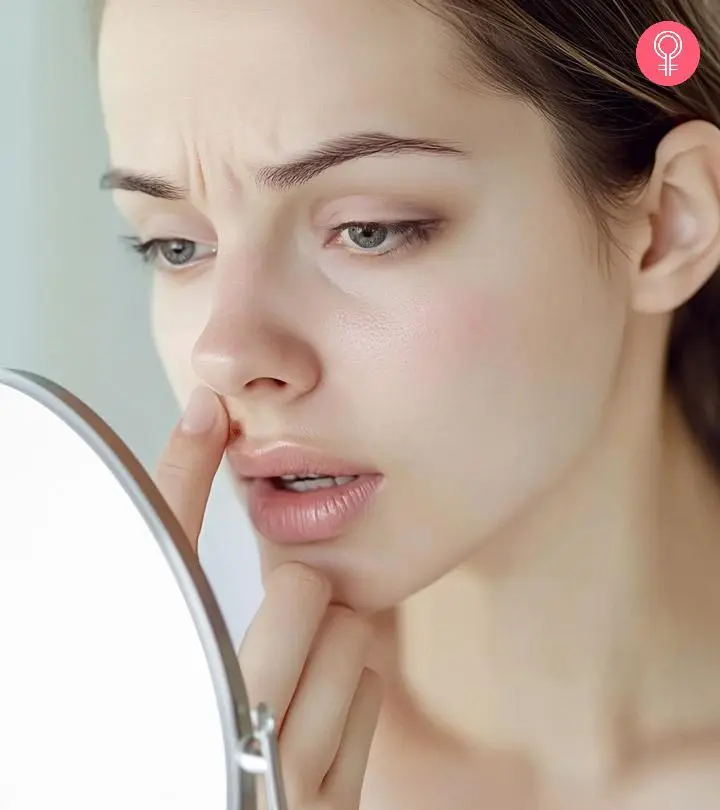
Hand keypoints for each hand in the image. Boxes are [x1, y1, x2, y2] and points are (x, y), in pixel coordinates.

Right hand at [153, 386, 382, 809]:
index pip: (168, 552)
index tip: (208, 410)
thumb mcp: (171, 693)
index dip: (184, 470)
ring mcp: (279, 782)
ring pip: (350, 636)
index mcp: (158, 692)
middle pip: (297, 588)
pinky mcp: (327, 807)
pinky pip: (369, 692)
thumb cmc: (193, 755)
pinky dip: (353, 690)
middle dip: (298, 593)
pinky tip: (321, 715)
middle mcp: (214, 732)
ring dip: (333, 644)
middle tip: (288, 619)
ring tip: (302, 677)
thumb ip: (188, 622)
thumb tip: (226, 518)